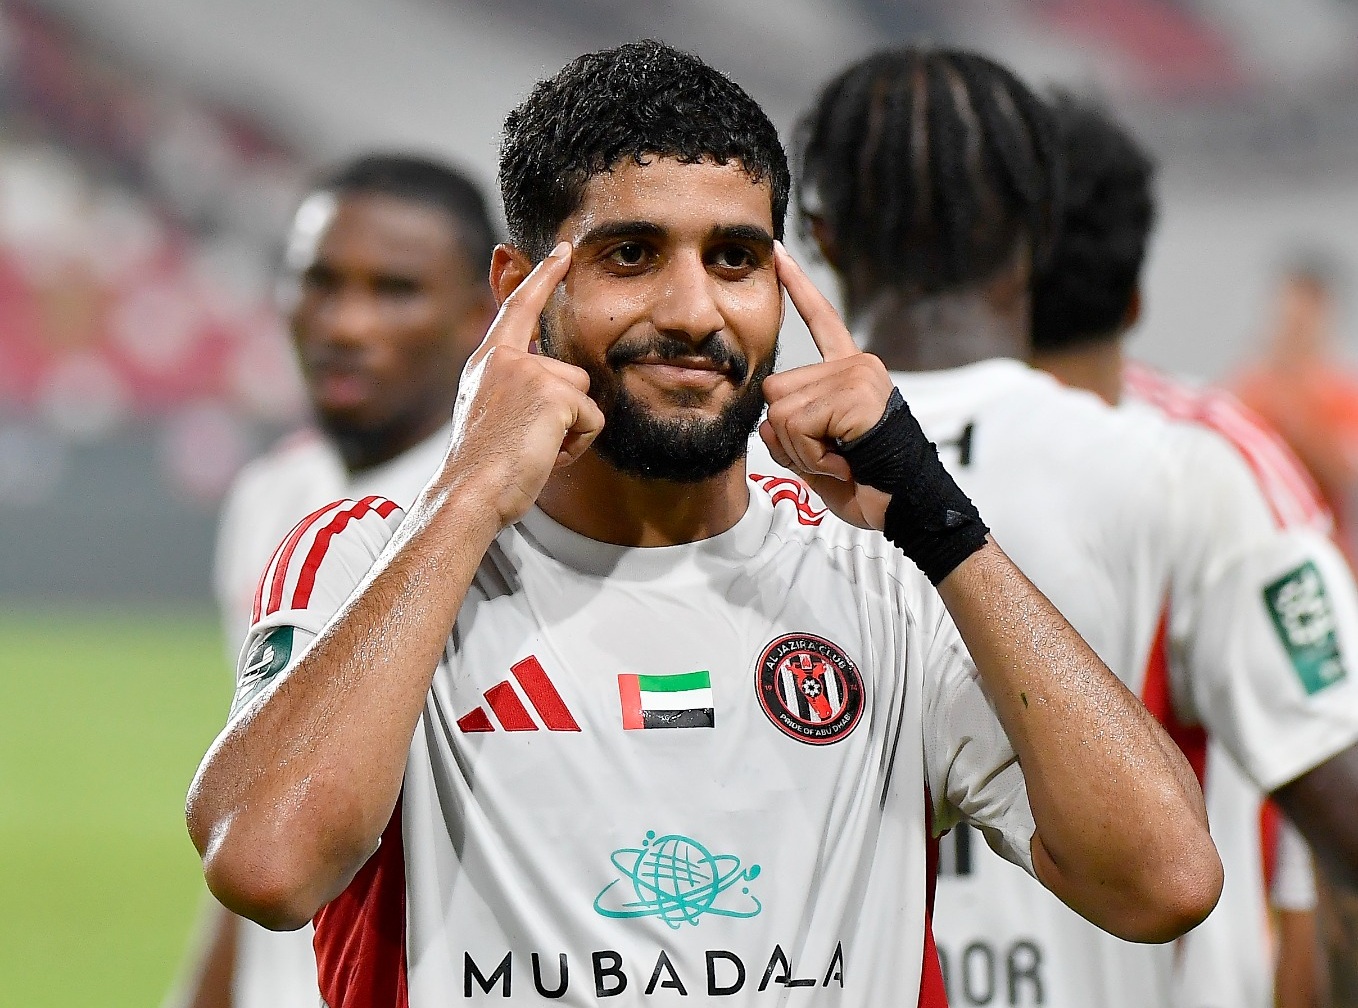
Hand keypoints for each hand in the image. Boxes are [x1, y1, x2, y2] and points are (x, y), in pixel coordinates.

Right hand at [447, 243, 604, 527]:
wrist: (469, 492)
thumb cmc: (482, 465)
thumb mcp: (490, 411)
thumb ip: (514, 385)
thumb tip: (553, 380)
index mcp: (488, 360)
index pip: (519, 307)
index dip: (542, 277)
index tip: (562, 251)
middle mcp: (505, 358)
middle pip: (571, 373)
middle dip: (566, 414)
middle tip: (529, 442)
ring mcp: (529, 373)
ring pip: (584, 396)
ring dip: (572, 430)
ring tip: (535, 448)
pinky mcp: (554, 395)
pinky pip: (593, 418)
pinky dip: (579, 444)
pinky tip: (546, 455)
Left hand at [760, 243, 894, 528]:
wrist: (911, 508)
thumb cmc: (869, 486)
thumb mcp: (816, 457)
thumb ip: (788, 433)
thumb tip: (766, 421)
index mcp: (850, 372)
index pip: (821, 321)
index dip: (798, 287)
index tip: (779, 252)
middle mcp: (856, 365)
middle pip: (775, 391)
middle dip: (787, 436)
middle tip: (828, 456)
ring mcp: (858, 376)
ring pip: (780, 412)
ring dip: (799, 450)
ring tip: (839, 461)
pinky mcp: (857, 394)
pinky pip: (798, 425)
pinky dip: (810, 455)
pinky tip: (843, 462)